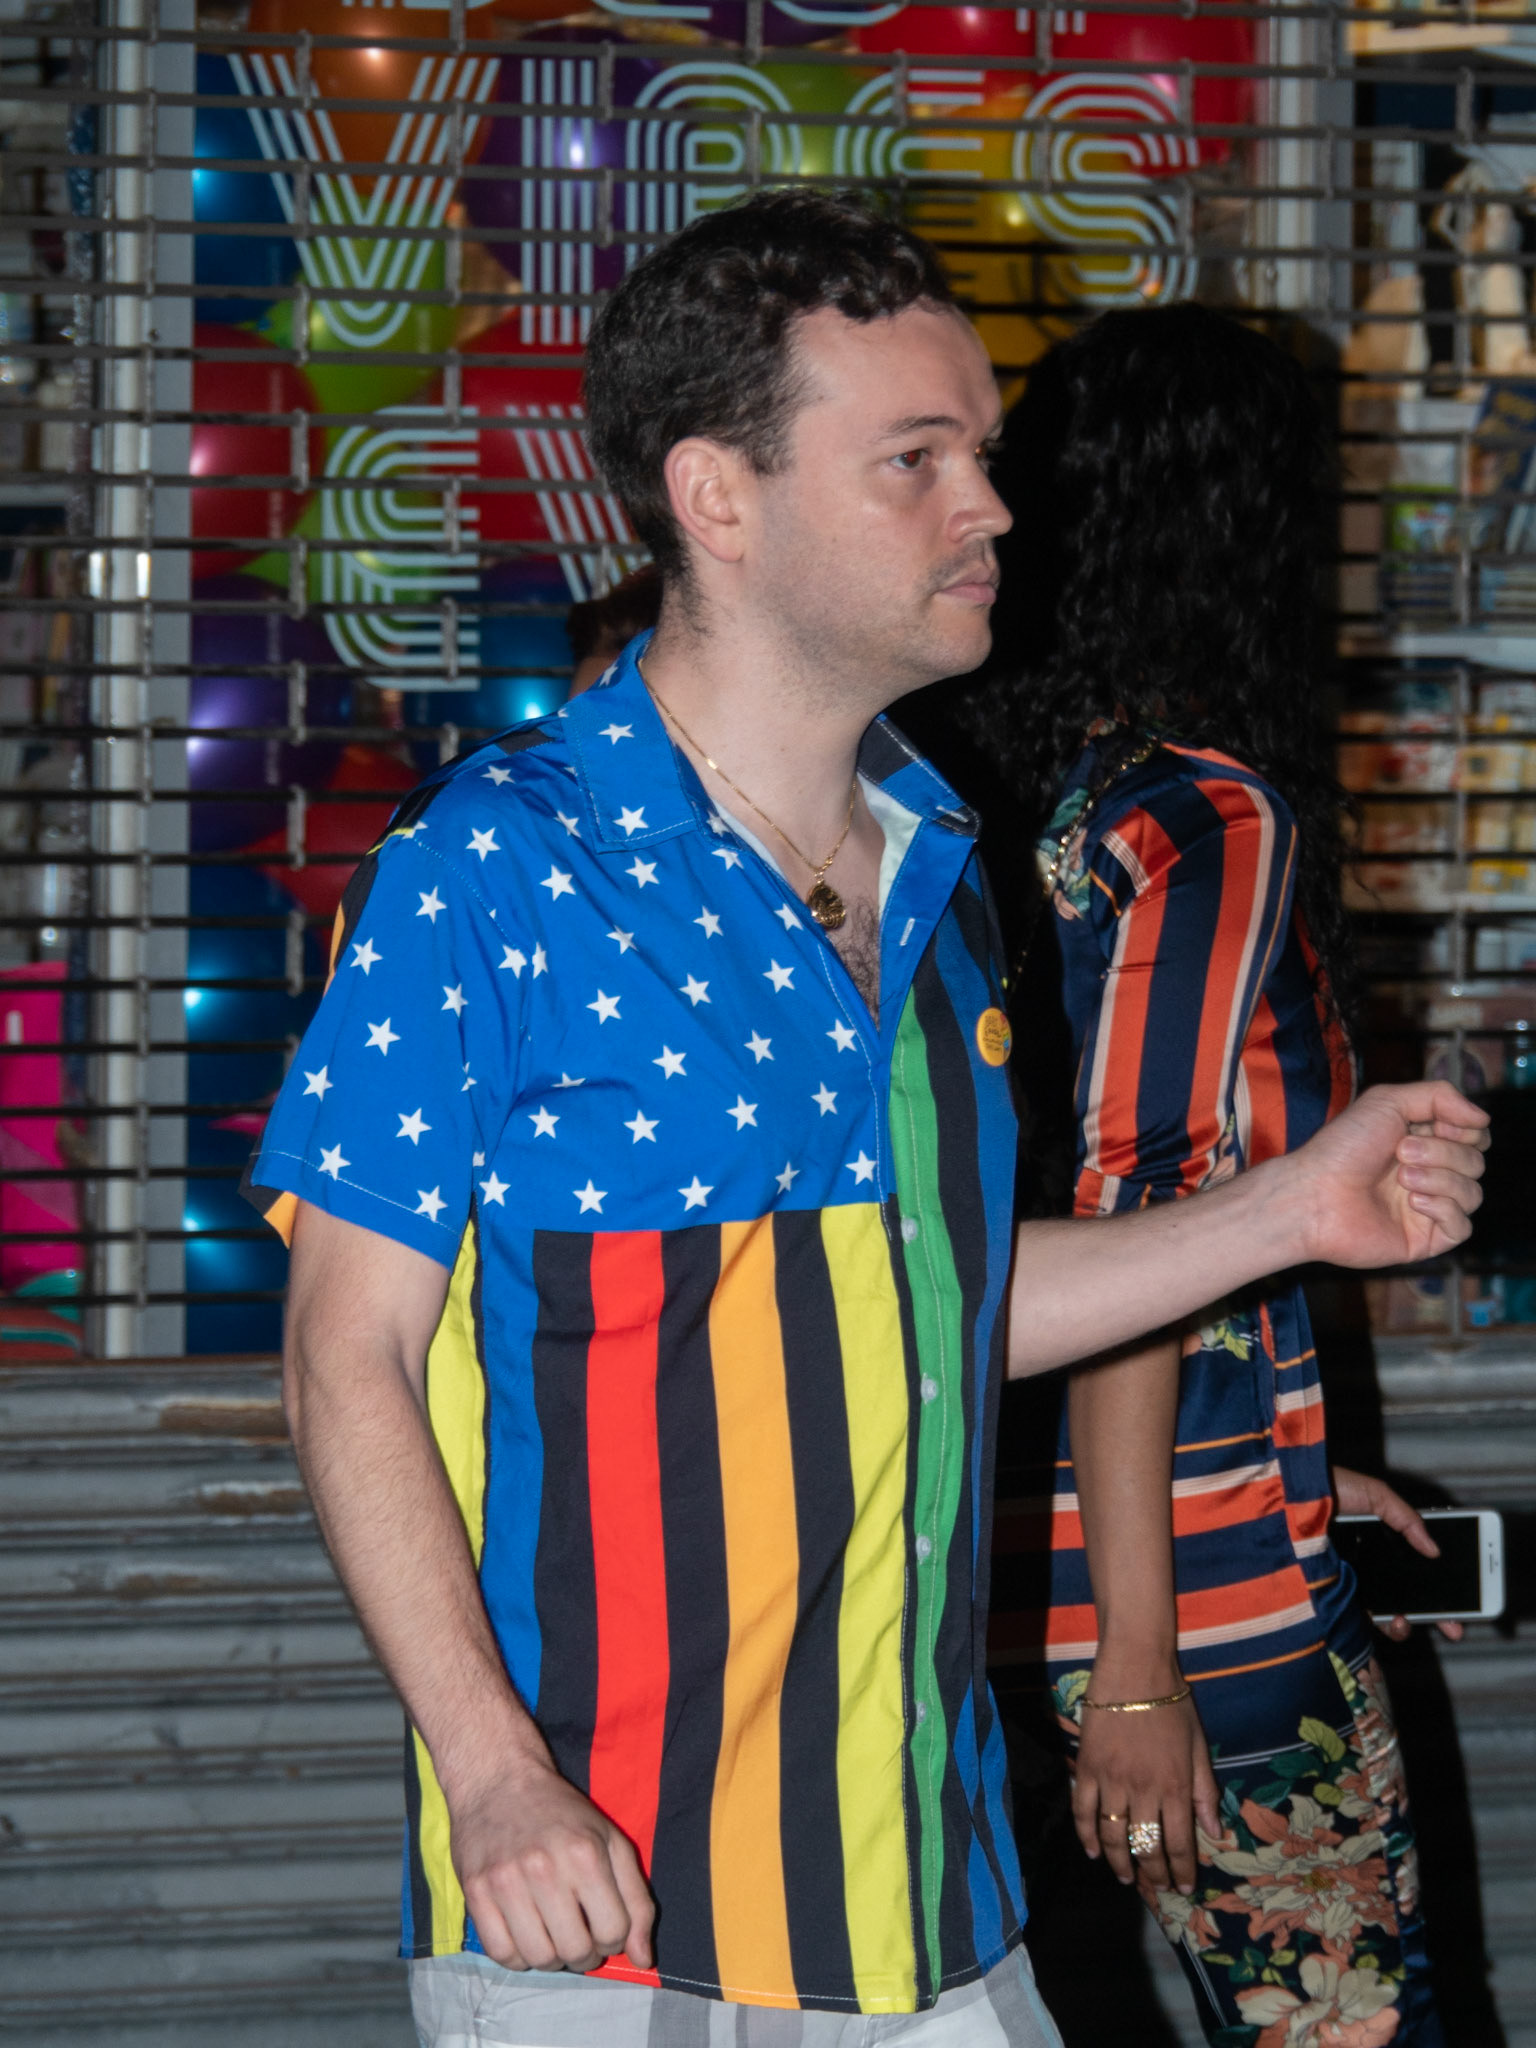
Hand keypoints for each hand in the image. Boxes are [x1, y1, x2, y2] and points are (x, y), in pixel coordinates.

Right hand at [447, 1749, 654, 1973]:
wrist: (500, 1780)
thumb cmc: (563, 1815)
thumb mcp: (612, 1842)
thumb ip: (636, 1901)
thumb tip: (643, 1960)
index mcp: (585, 1854)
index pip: (613, 1932)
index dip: (614, 1938)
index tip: (603, 1925)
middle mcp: (545, 1868)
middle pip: (575, 1951)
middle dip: (584, 1954)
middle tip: (578, 1936)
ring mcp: (506, 1881)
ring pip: (539, 1958)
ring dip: (551, 1959)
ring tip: (551, 1936)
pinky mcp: (475, 1891)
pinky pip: (501, 1953)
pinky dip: (517, 1957)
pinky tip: (524, 1935)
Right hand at [1071, 1663, 1219, 1900]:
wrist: (1135, 1670)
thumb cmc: (1172, 1705)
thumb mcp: (1199, 1747)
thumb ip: (1206, 1792)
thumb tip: (1216, 1833)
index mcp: (1177, 1787)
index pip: (1182, 1844)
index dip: (1182, 1871)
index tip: (1183, 1888)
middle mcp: (1145, 1791)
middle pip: (1148, 1847)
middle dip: (1154, 1874)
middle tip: (1156, 1887)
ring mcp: (1113, 1780)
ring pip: (1115, 1836)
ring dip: (1120, 1863)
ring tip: (1125, 1878)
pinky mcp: (1088, 1768)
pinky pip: (1084, 1810)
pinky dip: (1087, 1835)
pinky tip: (1094, 1851)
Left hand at [1287, 1082, 1487, 1269]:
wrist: (1314, 1194)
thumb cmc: (1343, 1147)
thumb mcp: (1388, 1101)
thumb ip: (1440, 1096)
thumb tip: (1483, 1117)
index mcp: (1422, 1142)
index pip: (1474, 1136)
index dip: (1464, 1129)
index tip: (1434, 1124)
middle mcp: (1428, 1174)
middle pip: (1475, 1162)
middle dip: (1443, 1152)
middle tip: (1401, 1152)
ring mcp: (1427, 1208)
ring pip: (1473, 1193)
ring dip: (1440, 1179)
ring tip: (1401, 1178)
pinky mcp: (1424, 1239)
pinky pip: (1463, 1226)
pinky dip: (1444, 1209)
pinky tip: (1413, 1202)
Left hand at [1333, 1465, 1464, 1643]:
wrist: (1284, 1494)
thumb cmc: (1325, 1487)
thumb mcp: (1375, 1495)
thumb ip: (1406, 1519)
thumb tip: (1434, 1550)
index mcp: (1373, 1547)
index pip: (1409, 1577)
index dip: (1435, 1596)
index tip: (1459, 1610)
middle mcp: (1360, 1568)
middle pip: (1399, 1600)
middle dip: (1428, 1618)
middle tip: (1453, 1629)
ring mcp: (1342, 1584)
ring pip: (1377, 1616)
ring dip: (1399, 1626)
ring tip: (1404, 1621)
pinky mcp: (1323, 1595)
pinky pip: (1349, 1620)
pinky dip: (1367, 1629)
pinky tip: (1382, 1623)